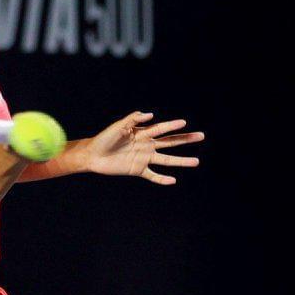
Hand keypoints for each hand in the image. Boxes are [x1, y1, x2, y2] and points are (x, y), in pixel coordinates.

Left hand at [85, 111, 203, 184]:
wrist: (93, 155)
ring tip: (196, 162)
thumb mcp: (118, 126)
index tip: (184, 122)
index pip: (161, 129)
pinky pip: (153, 175)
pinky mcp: (138, 170)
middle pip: (170, 142)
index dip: (172, 125)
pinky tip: (173, 180)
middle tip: (201, 136)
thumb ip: (132, 120)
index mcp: (142, 133)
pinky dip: (162, 179)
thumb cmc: (104, 138)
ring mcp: (144, 158)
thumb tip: (151, 114)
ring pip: (167, 160)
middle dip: (185, 139)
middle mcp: (146, 145)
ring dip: (181, 161)